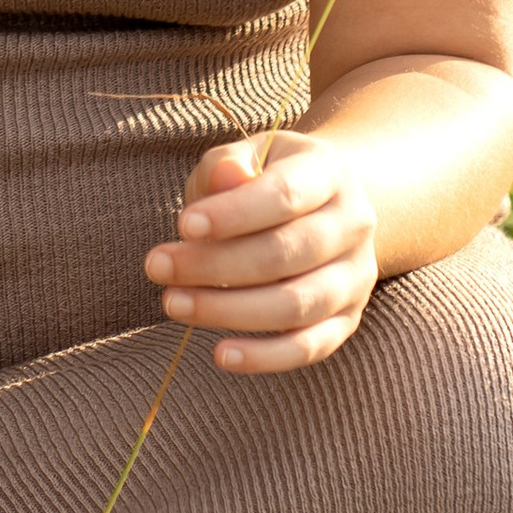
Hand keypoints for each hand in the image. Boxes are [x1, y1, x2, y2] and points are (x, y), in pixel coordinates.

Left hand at [143, 128, 377, 373]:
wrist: (325, 205)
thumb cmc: (267, 177)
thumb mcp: (248, 155)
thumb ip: (228, 165)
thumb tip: (225, 177)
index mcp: (330, 174)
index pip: (285, 195)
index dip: (233, 213)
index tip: (183, 225)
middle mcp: (353, 226)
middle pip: (285, 253)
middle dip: (215, 264)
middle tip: (157, 267)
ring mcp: (355, 277)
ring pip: (296, 304)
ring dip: (228, 310)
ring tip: (174, 303)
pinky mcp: (346, 319)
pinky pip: (309, 346)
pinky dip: (266, 357)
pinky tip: (221, 354)